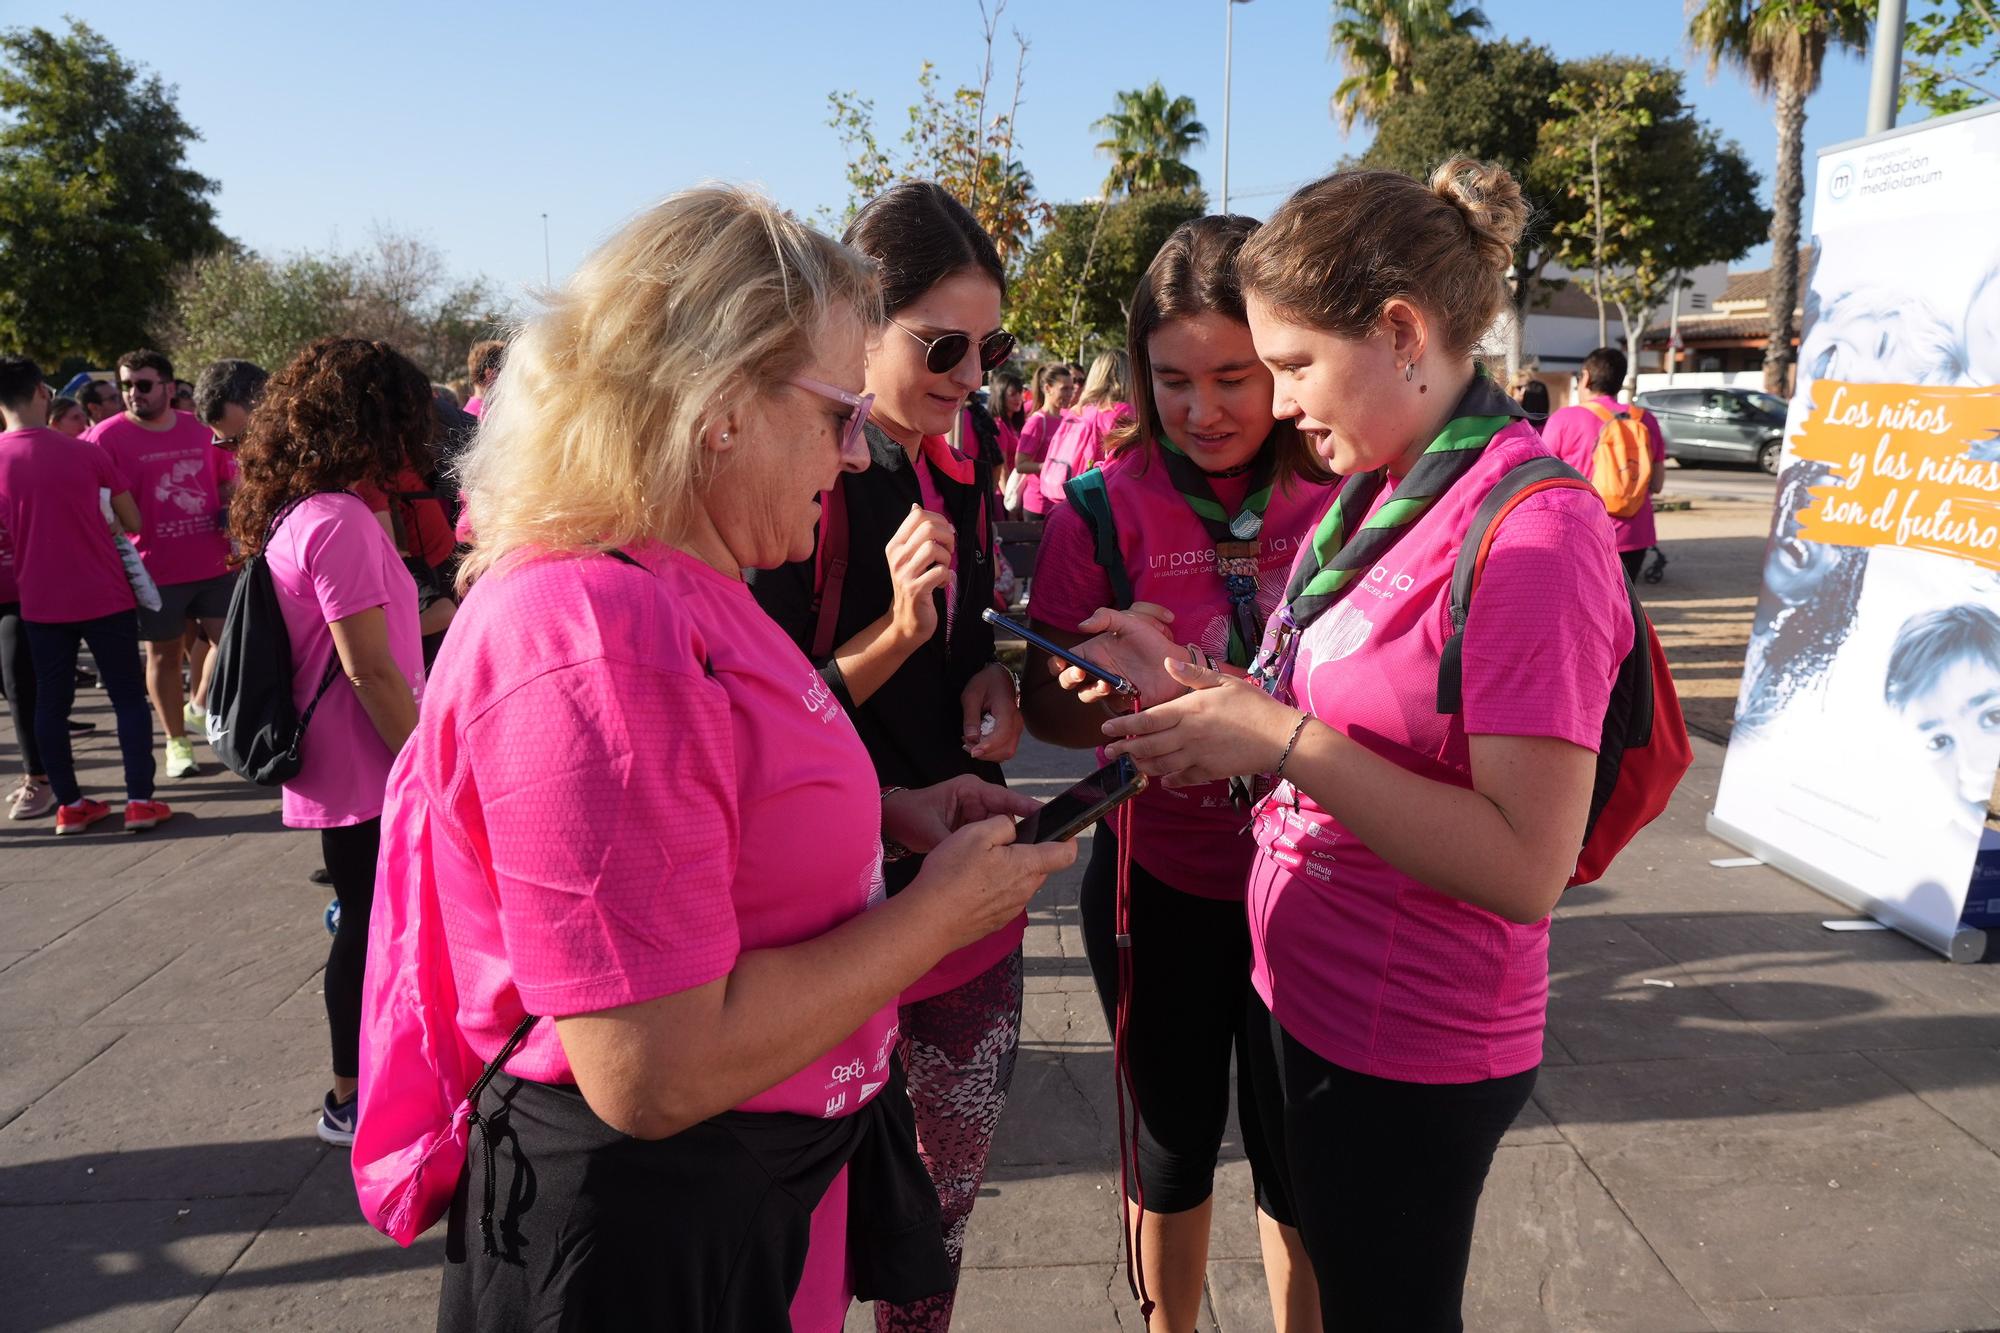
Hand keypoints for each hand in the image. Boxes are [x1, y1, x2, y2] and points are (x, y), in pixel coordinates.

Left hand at [883, 775, 1038, 853]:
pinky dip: (994, 852)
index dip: (1027, 807)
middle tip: (1036, 850)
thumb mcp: (932, 831)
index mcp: (971, 790)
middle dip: (1020, 833)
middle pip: (1008, 816)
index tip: (1045, 816)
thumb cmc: (909, 816)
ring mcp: (976, 815)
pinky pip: (990, 840)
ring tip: (1021, 862)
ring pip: (1001, 831)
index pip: (1006, 798)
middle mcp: (978, 801)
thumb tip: (976, 860)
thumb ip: (956, 844)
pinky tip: (1001, 866)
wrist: (893, 822)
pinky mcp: (973, 830)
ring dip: (1006, 845)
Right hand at [885, 505, 955, 644]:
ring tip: (944, 568)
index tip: (945, 534)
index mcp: (895, 544)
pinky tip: (942, 583)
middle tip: (949, 551)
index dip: (939, 519)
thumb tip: (916, 507)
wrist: (907, 619)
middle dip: (948, 536)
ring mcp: (904, 573)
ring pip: (934, 548)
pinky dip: (947, 576)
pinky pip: (940, 572)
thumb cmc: (914, 584)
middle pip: (928, 528)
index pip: (917, 515)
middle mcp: (897, 556)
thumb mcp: (909, 556)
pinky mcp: (915, 589)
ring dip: (947, 557)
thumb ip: (914, 533)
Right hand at [908, 816, 1077, 951]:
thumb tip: (1013, 826)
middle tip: (996, 845)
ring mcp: (1011, 909)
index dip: (1067, 839)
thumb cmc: (950, 877)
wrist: (928, 921)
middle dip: (1026, 853)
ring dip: (1007, 872)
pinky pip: (1003, 899)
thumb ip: (1002, 824)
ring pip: (1020, 883)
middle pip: (1039, 867)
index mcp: (1026, 866)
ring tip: (976, 866)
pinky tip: (969, 886)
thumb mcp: (975, 833)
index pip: (1065, 853)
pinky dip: (992, 890)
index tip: (1060, 831)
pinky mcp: (996, 922)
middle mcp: (1025, 891)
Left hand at [962, 662, 1023, 760]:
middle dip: (985, 753)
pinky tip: (978, 741)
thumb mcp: (971, 695)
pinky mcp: (1013, 733)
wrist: (999, 677)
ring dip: (987, 754)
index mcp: (1007, 710)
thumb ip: (971, 717)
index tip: (973, 752)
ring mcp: (1017, 728)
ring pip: (1006, 752)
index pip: (1002, 734)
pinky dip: (991, 751)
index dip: (988, 747)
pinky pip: (1004, 749)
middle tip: (965, 744)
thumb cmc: (985, 683)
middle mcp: (1016, 722)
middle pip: (1006, 749)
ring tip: (970, 742)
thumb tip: (971, 739)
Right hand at [1054, 603, 1184, 708]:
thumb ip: (1106, 618)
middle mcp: (1096, 670)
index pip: (1065, 660)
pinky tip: (1123, 689)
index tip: (1060, 662)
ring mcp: (1107, 687)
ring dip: (1090, 690)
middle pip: (1068, 680)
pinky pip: (1108, 704)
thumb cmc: (1151, 641)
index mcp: (1093, 651)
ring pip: (1085, 694)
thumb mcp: (1129, 623)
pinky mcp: (1120, 700)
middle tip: (1079, 672)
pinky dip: (1111, 699)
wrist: (1173, 662)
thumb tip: (1081, 626)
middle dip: (1068, 678)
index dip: (1057, 663)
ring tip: (1106, 683)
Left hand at [1102, 657, 1304, 787]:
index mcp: (1189, 710)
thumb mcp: (1224, 682)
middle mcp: (1188, 734)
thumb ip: (1193, 675)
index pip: (1148, 720)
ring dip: (1142, 765)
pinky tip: (1162, 779)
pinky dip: (1170, 779)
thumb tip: (1168, 661)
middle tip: (1109, 751)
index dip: (1124, 726)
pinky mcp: (1209, 771)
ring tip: (1130, 763)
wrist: (1279, 737)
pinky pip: (1183, 777)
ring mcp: (1197, 755)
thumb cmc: (1254, 705)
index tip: (1106, 728)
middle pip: (1148, 745)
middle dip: (1125, 749)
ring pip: (1160, 763)